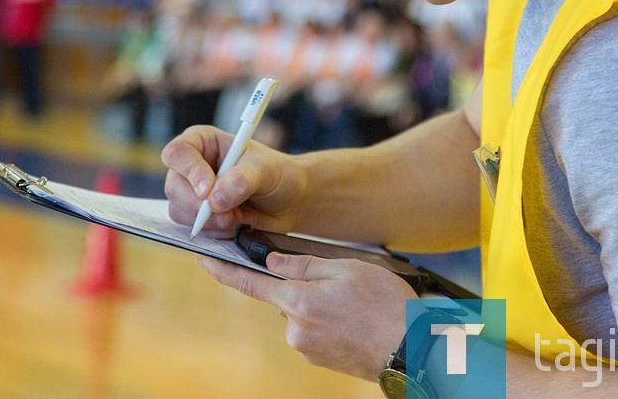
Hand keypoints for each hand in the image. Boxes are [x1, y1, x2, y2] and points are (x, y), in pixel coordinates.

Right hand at [162, 125, 305, 236]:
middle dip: (200, 206)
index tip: (208, 189)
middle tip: (228, 214)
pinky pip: (193, 230)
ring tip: (238, 216)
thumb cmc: (277, 174)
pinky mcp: (198, 217)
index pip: (178, 153)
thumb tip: (215, 199)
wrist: (289, 201)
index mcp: (204, 143)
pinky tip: (235, 224)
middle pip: (173, 187)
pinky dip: (214, 232)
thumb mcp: (265, 169)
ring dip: (210, 221)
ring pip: (179, 211)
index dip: (189, 171)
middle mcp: (192, 167)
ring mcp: (192, 193)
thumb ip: (242, 180)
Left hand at [199, 253, 415, 379]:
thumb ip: (305, 264)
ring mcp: (307, 347)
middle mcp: (296, 329)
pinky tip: (355, 319)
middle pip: (285, 296)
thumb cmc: (386, 305)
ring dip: (320, 303)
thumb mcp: (348, 269)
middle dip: (304, 285)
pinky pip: (314, 330)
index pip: (250, 283)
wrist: (413, 350)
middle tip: (343, 283)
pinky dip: (329, 320)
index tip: (203, 259)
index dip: (223, 270)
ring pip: (302, 312)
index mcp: (299, 301)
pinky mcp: (320, 359)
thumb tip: (273, 261)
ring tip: (357, 304)